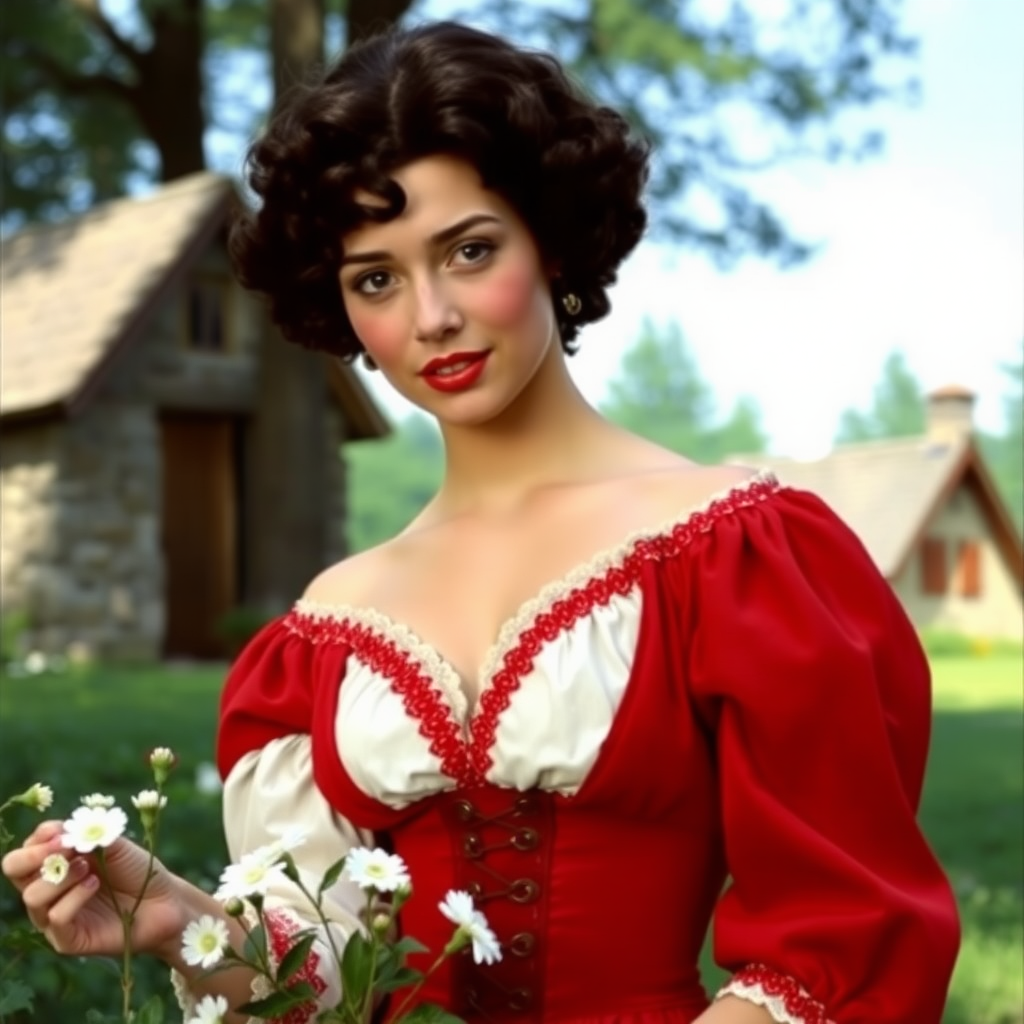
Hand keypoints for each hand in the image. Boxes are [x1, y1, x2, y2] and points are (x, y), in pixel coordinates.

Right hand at [2, 820, 186, 958]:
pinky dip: (74, 898)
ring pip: (33, 895)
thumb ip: (88, 835)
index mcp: (55, 863)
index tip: (61, 831)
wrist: (165, 900)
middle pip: (14, 870)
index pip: (26, 849)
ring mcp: (54, 917)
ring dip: (61, 876)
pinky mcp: (68, 939)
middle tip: (63, 847)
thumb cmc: (137, 869)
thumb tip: (61, 830)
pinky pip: (55, 918)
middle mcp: (49, 890)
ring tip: (89, 869)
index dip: (39, 837)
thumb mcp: (114, 843)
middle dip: (34, 855)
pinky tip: (94, 885)